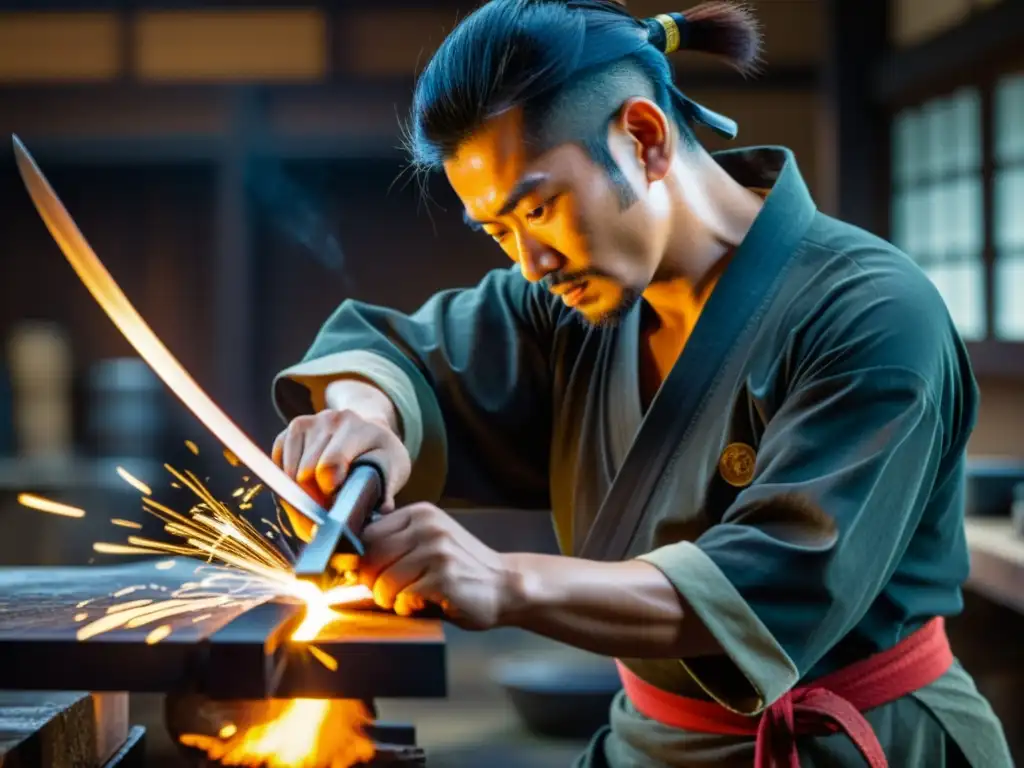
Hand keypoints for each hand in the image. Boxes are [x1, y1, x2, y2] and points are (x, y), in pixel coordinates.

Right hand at [272, 409, 410, 541]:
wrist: (368, 430)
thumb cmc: (381, 456)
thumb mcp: (394, 469)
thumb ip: (386, 489)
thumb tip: (381, 510)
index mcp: (356, 428)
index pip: (329, 464)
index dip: (327, 492)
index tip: (336, 505)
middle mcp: (329, 419)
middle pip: (305, 473)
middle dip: (314, 499)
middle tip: (328, 508)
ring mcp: (307, 422)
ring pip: (289, 473)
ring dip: (301, 494)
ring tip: (322, 498)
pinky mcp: (291, 430)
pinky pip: (279, 466)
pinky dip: (290, 484)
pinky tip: (309, 486)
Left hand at [358, 503, 512, 629]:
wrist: (506, 585)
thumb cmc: (462, 569)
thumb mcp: (430, 543)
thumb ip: (397, 544)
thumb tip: (348, 564)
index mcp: (420, 514)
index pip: (367, 533)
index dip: (359, 560)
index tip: (364, 575)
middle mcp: (428, 527)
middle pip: (371, 556)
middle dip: (372, 582)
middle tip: (388, 593)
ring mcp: (437, 551)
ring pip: (384, 581)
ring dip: (390, 599)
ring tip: (409, 599)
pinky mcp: (444, 578)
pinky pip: (404, 598)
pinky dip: (408, 608)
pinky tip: (424, 604)